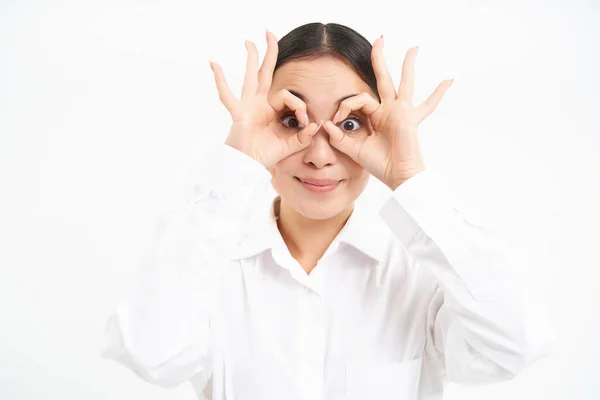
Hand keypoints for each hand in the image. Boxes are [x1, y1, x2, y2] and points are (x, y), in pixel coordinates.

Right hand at [209, 30, 321, 168]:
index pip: (289, 96)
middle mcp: (259, 103)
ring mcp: (247, 105)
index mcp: (271, 109)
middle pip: (266, 72)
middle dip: (269, 53)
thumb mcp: (290, 146)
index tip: (306, 122)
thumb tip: (317, 125)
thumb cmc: (264, 156)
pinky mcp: (238, 112)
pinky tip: (214, 63)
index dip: (301, 106)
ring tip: (250, 41)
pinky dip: (220, 80)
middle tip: (270, 33)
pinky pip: (227, 94)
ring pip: (250, 76)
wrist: (248, 166)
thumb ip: (303, 137)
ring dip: (251, 57)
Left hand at [322, 36, 452, 190]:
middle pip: (383, 79)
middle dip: (379, 59)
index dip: (346, 105)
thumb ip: (339, 138)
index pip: (359, 99)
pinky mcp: (409, 117)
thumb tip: (325, 124)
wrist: (397, 176)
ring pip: (404, 83)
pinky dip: (438, 93)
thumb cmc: (380, 165)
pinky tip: (449, 80)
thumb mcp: (354, 150)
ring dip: (407, 65)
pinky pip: (427, 104)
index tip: (337, 120)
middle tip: (380, 39)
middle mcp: (389, 110)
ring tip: (413, 48)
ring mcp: (401, 112)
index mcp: (376, 116)